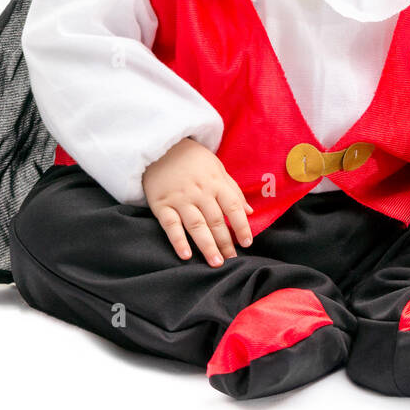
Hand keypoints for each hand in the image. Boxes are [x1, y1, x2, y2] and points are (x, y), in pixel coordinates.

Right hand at [142, 137, 253, 266]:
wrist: (159, 146)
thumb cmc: (192, 158)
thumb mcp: (217, 167)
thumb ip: (233, 190)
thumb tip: (250, 212)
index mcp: (215, 182)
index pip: (233, 207)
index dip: (242, 226)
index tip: (247, 243)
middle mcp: (199, 192)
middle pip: (216, 220)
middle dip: (225, 242)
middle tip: (233, 260)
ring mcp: (180, 199)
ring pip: (196, 226)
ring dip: (207, 246)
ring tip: (216, 263)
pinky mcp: (161, 205)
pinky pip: (170, 225)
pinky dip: (178, 241)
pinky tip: (186, 256)